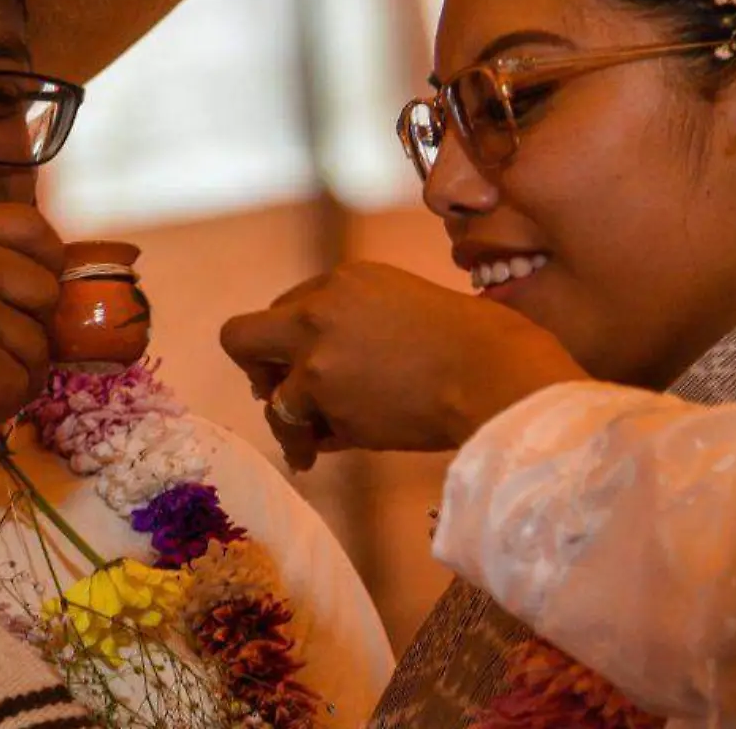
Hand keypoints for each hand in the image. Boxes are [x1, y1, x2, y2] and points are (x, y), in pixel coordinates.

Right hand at [0, 205, 64, 438]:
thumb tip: (6, 265)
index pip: (32, 229)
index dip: (48, 263)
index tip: (35, 292)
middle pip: (45, 291)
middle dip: (33, 325)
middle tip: (5, 348)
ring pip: (36, 346)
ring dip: (18, 373)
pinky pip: (15, 386)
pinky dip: (1, 404)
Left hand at [219, 261, 585, 470]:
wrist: (494, 374)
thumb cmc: (475, 345)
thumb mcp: (408, 309)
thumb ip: (359, 327)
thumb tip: (324, 374)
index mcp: (347, 279)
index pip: (292, 308)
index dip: (298, 342)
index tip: (311, 366)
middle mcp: (319, 309)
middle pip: (241, 336)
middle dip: (255, 368)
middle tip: (279, 391)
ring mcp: (315, 354)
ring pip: (266, 393)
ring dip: (285, 419)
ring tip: (305, 441)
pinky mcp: (320, 396)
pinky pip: (296, 428)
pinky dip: (305, 445)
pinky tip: (316, 455)